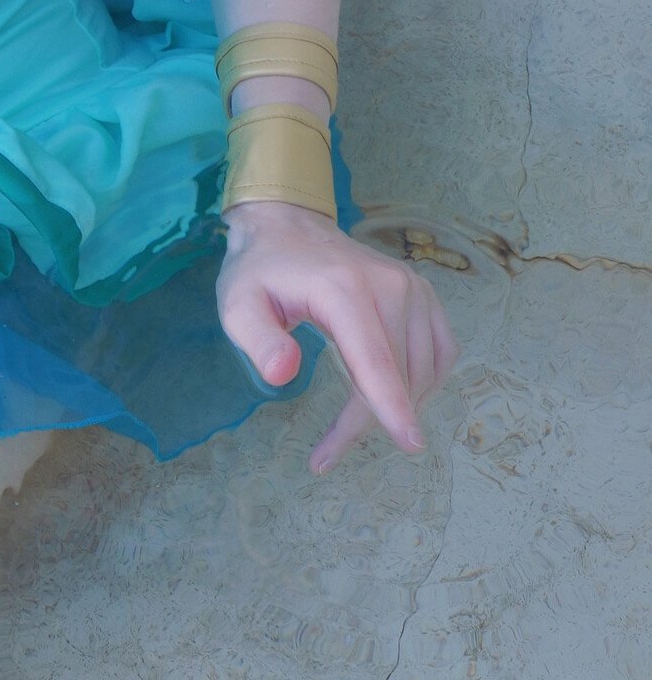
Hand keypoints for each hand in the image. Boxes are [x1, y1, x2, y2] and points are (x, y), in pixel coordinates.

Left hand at [217, 201, 457, 475]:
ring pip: (424, 368)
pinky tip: (394, 397)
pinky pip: (440, 352)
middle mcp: (390, 285)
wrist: (290, 228)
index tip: (409, 445)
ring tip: (351, 427)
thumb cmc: (261, 272)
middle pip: (399, 372)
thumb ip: (256, 339)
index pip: (375, 358)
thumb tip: (281, 375)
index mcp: (344, 288)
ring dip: (399, 407)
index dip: (390, 406)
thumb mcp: (238, 304)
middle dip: (372, 420)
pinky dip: (424, 383)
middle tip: (327, 452)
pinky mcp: (424, 294)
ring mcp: (413, 288)